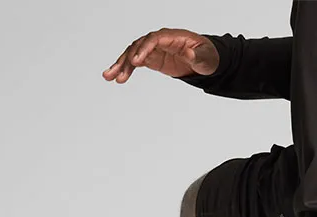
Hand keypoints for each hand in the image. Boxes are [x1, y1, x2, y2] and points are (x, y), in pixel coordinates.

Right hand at [103, 29, 218, 83]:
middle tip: (117, 72)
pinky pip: (136, 62)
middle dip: (127, 58)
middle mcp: (159, 41)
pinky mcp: (152, 59)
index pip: (154, 39)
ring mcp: (154, 49)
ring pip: (133, 54)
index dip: (144, 49)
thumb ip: (198, 57)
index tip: (136, 61)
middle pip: (139, 46)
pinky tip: (118, 78)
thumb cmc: (207, 56)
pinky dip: (126, 69)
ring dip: (121, 65)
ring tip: (109, 77)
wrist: (205, 60)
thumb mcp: (205, 57)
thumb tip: (190, 56)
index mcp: (171, 36)